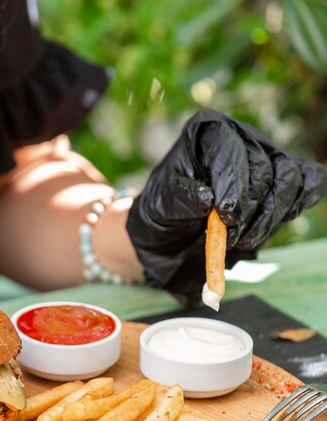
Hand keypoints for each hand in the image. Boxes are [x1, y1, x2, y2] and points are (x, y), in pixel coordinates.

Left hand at [126, 109, 326, 302]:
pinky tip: (279, 222)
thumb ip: (180, 198)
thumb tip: (206, 197)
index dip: (233, 182)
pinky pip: (308, 183)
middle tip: (231, 239)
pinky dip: (298, 204)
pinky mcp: (282, 181)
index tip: (226, 216)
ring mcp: (265, 157)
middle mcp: (240, 137)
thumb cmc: (163, 216)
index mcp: (206, 132)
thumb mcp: (160, 207)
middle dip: (250, 209)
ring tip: (245, 240)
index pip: (230, 148)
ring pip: (289, 179)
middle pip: (264, 167)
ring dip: (272, 216)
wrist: (172, 238)